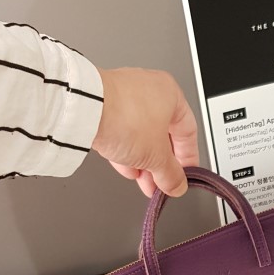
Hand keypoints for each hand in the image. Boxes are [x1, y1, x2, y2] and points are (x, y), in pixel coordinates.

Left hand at [92, 68, 198, 196]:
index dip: (188, 159)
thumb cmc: (126, 118)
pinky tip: (126, 167)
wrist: (85, 109)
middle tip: (162, 183)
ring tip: (143, 181)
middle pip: (163, 136)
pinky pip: (122, 130)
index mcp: (171, 94)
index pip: (188, 132)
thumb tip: (176, 184)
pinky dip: (127, 149)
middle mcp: (150, 89)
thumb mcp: (156, 157)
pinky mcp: (105, 103)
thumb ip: (171, 175)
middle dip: (162, 165)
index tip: (183, 176)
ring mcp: (126, 95)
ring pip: (142, 135)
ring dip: (144, 162)